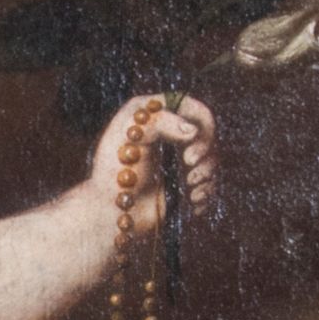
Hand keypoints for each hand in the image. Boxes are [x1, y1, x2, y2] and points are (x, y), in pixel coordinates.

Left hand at [91, 94, 218, 235]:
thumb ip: (161, 122)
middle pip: (206, 132)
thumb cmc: (111, 171)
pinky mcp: (183, 184)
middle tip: (189, 162)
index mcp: (153, 114)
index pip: (190, 108)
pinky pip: (209, 184)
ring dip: (206, 172)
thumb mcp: (129, 135)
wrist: (107, 212)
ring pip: (211, 158)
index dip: (199, 122)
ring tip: (190, 185)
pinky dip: (205, 192)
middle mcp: (168, 134)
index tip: (189, 143)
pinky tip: (193, 200)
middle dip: (204, 148)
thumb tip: (193, 131)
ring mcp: (177, 160)